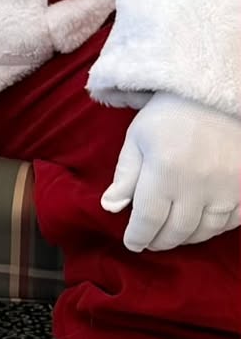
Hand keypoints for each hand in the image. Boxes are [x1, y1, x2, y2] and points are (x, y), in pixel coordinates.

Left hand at [101, 92, 240, 252]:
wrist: (214, 94)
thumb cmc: (169, 114)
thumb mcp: (137, 138)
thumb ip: (125, 175)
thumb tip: (110, 207)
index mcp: (164, 171)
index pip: (148, 219)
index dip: (138, 237)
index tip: (132, 244)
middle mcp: (197, 184)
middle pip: (176, 231)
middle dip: (160, 241)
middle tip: (150, 241)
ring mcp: (226, 187)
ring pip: (204, 231)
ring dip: (186, 238)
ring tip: (172, 235)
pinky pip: (231, 221)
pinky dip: (214, 229)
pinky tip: (201, 224)